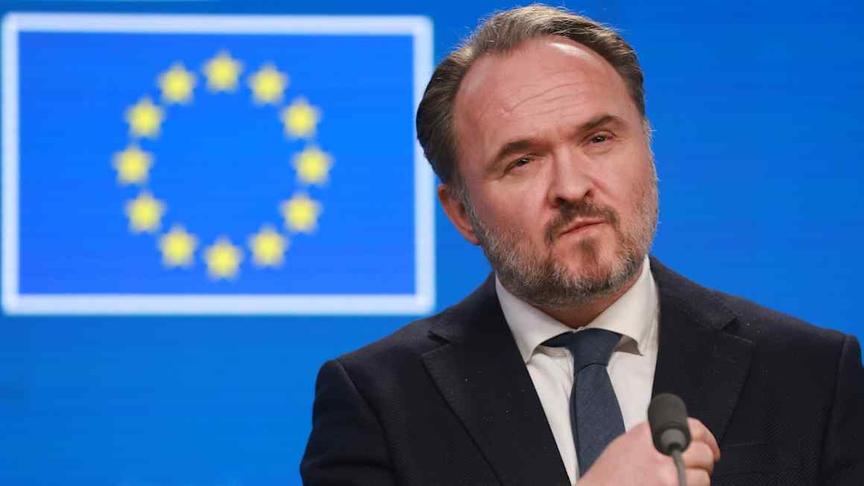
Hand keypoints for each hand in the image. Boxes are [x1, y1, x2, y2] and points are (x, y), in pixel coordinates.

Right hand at [579, 418, 719, 485]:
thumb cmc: (607, 478)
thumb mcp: (625, 446)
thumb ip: (651, 439)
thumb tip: (677, 439)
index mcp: (647, 436)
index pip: (692, 427)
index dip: (707, 438)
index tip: (710, 447)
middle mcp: (659, 454)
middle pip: (702, 452)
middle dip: (706, 462)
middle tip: (699, 469)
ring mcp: (667, 477)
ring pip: (703, 476)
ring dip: (699, 481)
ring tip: (684, 484)